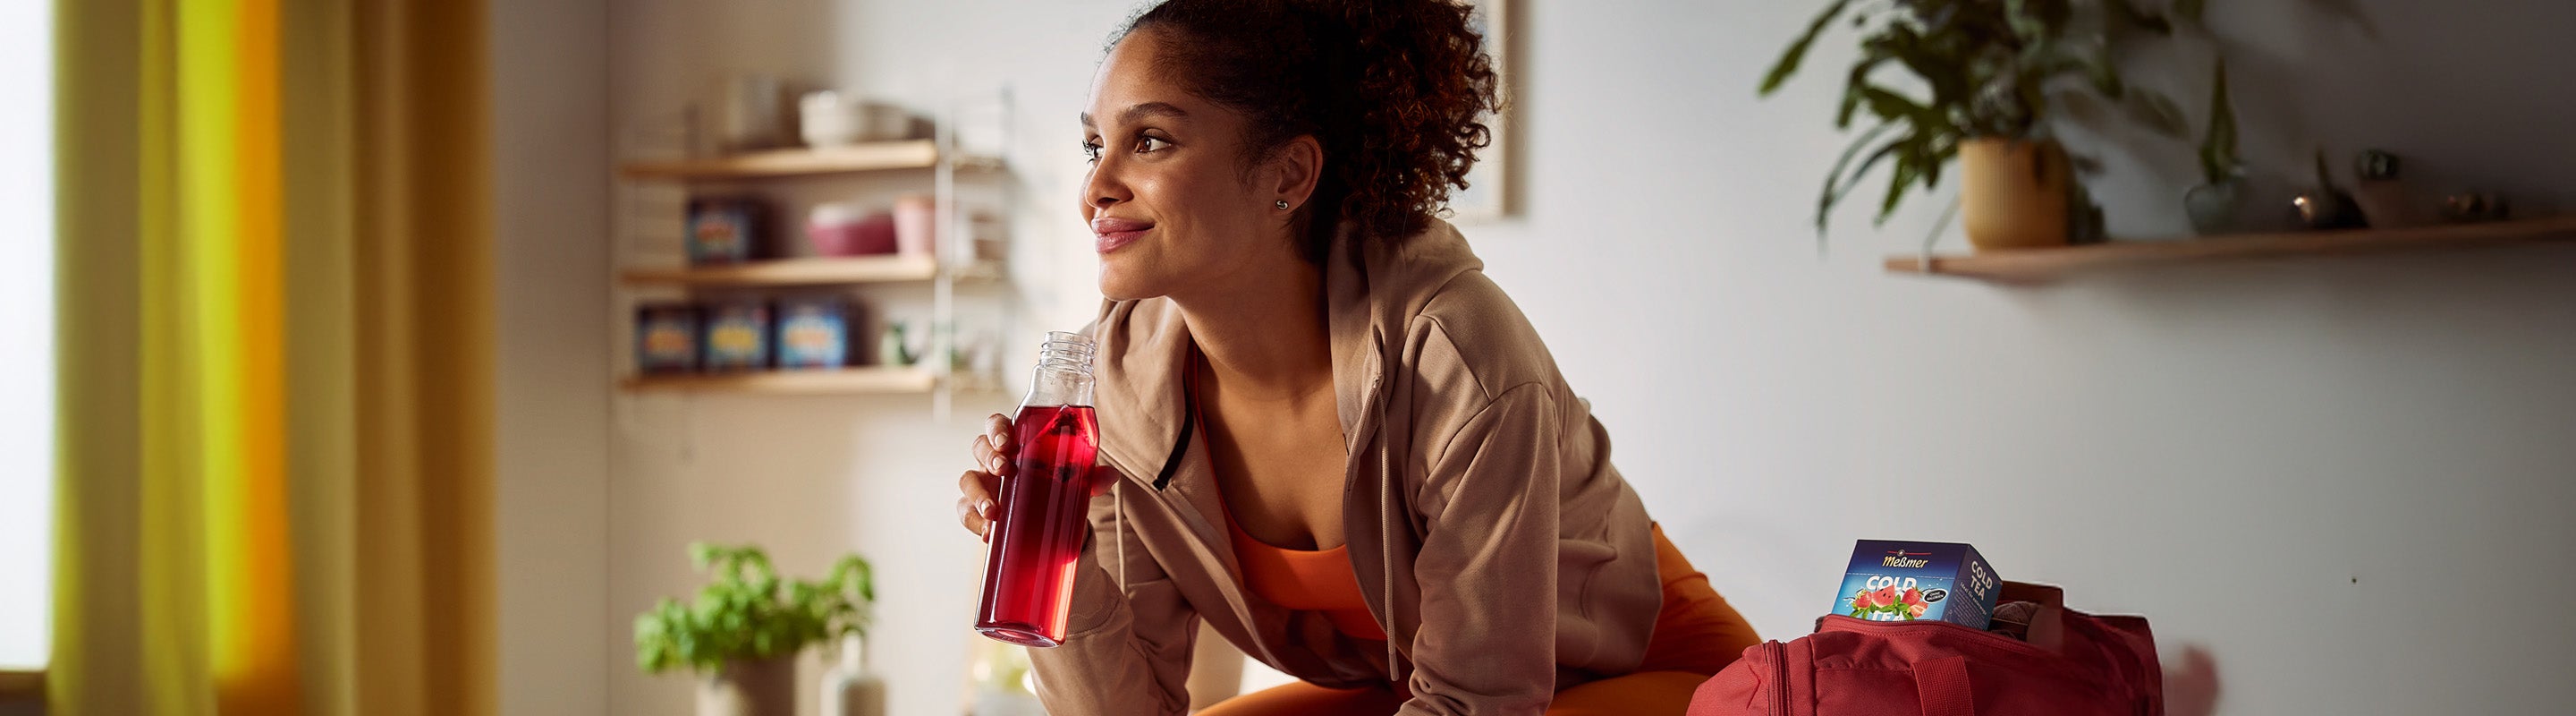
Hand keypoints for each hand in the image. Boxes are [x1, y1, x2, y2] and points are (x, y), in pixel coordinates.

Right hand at [956, 412, 1118, 539]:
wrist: (1044, 518)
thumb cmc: (1053, 484)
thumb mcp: (1072, 479)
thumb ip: (1089, 476)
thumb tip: (1111, 476)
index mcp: (1014, 443)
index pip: (998, 425)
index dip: (997, 429)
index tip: (1008, 442)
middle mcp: (994, 460)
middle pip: (979, 447)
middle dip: (989, 457)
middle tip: (1005, 469)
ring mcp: (983, 484)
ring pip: (967, 480)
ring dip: (978, 494)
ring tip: (994, 512)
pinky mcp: (976, 510)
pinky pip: (965, 513)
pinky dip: (975, 523)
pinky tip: (988, 534)